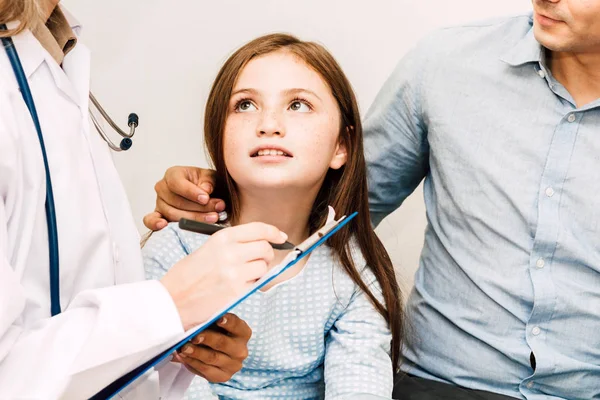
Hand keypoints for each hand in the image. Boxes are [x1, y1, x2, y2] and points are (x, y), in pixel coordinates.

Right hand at [143, 166, 223, 229]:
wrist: (204, 194)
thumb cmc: (205, 183)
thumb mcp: (211, 177)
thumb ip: (209, 181)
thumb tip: (205, 190)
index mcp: (173, 174)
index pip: (177, 183)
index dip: (191, 192)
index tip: (206, 198)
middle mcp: (163, 188)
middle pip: (177, 201)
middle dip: (199, 208)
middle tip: (217, 211)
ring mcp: (159, 203)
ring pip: (172, 213)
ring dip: (193, 219)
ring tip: (212, 218)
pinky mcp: (158, 215)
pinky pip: (150, 220)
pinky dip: (155, 223)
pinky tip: (164, 225)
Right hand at [160, 222, 286, 330]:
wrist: (172, 301)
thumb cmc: (186, 276)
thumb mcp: (207, 249)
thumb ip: (231, 244)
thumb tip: (257, 242)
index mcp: (221, 238)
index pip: (258, 229)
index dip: (273, 232)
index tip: (281, 237)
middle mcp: (230, 252)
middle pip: (265, 248)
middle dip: (267, 255)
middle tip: (259, 260)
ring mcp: (235, 272)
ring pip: (263, 267)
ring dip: (259, 272)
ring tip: (242, 276)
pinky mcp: (237, 291)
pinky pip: (256, 283)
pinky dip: (251, 285)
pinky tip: (237, 286)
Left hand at [175, 314, 250, 381]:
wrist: (214, 352)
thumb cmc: (214, 332)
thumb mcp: (215, 323)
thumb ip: (209, 320)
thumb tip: (196, 319)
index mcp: (243, 333)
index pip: (237, 325)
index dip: (228, 322)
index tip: (218, 318)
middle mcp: (241, 350)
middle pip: (223, 343)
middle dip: (207, 339)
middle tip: (194, 336)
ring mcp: (233, 365)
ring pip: (212, 358)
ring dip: (196, 352)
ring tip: (183, 348)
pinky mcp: (223, 376)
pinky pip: (206, 370)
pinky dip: (192, 362)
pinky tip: (183, 357)